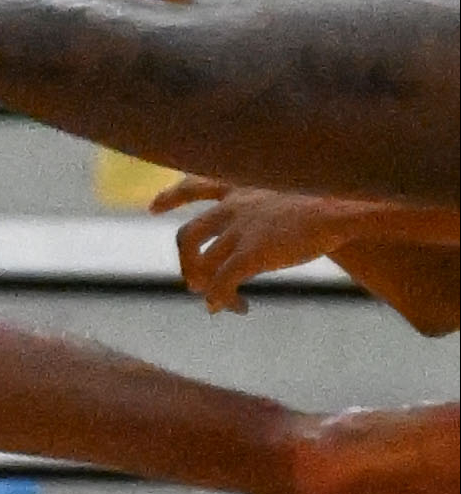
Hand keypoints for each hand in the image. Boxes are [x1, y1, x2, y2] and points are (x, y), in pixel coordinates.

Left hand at [154, 180, 344, 312]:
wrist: (339, 206)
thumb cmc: (329, 199)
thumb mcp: (292, 188)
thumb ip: (276, 201)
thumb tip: (286, 218)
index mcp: (240, 186)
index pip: (193, 186)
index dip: (171, 197)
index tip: (154, 207)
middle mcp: (231, 207)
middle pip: (187, 235)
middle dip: (186, 262)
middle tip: (194, 282)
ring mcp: (238, 231)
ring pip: (201, 265)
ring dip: (206, 287)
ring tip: (220, 301)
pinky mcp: (251, 255)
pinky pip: (223, 282)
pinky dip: (221, 298)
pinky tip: (229, 308)